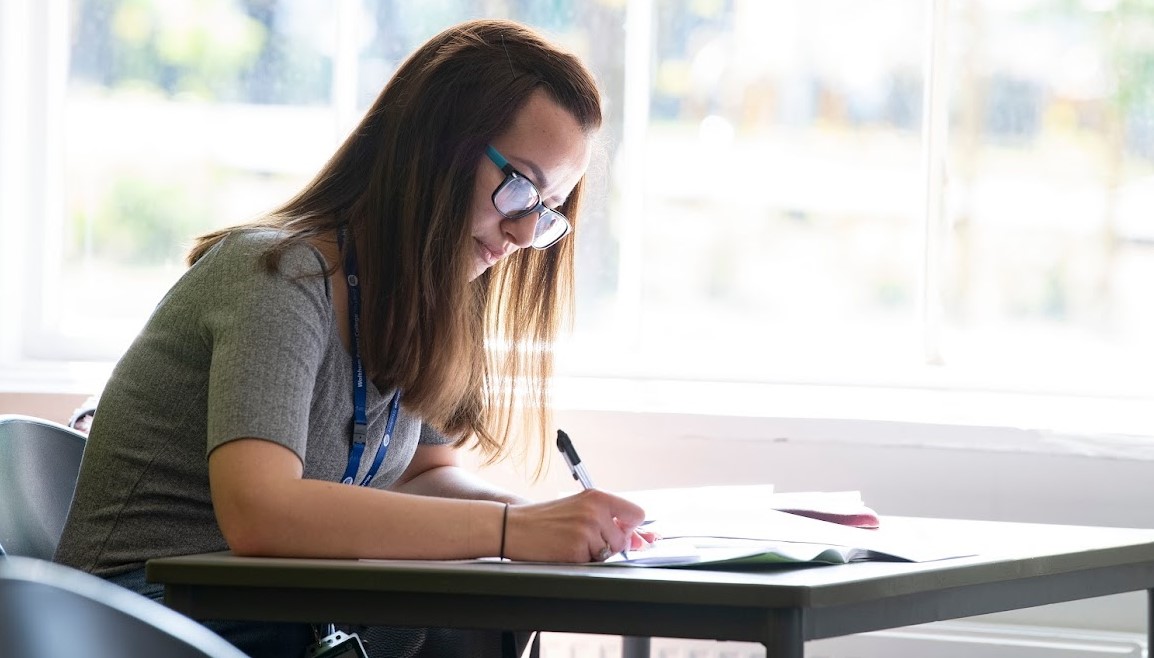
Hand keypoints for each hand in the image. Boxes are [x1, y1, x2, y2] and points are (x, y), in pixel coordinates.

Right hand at [502, 489, 646, 562]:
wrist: (514, 526)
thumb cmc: (545, 518)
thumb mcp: (579, 508)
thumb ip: (609, 520)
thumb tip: (642, 540)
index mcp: (597, 496)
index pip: (637, 513)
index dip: (630, 527)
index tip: (619, 530)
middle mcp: (595, 511)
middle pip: (623, 540)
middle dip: (607, 544)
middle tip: (582, 537)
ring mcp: (587, 531)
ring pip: (608, 553)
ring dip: (593, 553)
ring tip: (571, 541)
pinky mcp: (577, 550)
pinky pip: (592, 563)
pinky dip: (580, 561)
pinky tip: (564, 550)